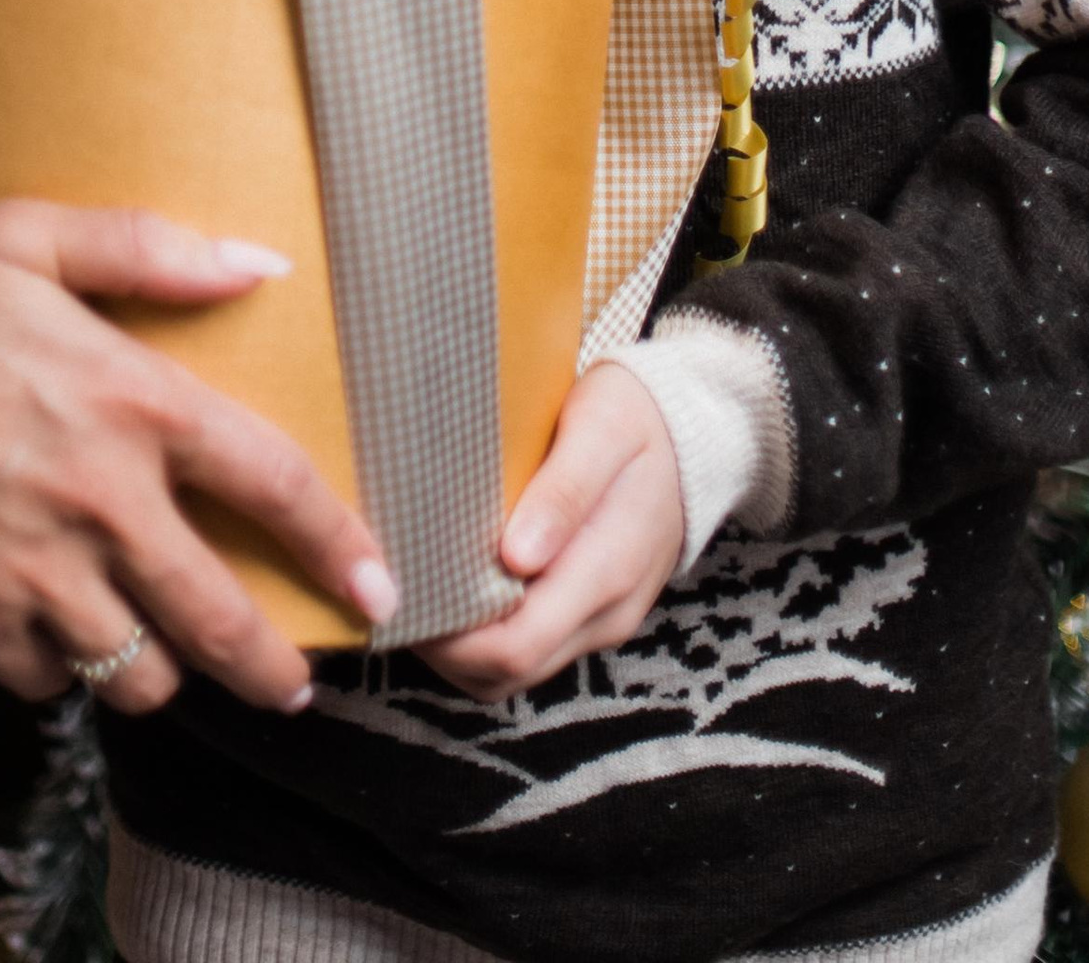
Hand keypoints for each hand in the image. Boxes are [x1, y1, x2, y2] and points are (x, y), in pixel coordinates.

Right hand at [0, 199, 397, 721]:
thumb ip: (150, 247)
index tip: (380, 588)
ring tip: (163, 654)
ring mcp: (40, 578)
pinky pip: (48, 684)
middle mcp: (103, 506)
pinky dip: (60, 672)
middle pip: (221, 620)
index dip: (338, 544)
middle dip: (271, 667)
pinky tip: (55, 637)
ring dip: (160, 670)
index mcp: (133, 405)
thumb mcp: (27, 235)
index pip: (272, 485)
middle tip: (292, 687)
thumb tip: (258, 263)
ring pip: (141, 674)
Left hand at [419, 361, 684, 697]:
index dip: (452, 638)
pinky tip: (458, 590)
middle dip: (444, 648)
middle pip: (509, 671)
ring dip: (463, 649)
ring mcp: (603, 621)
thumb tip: (515, 558)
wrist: (695, 431)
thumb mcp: (601, 430)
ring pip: (518, 671)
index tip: (401, 596)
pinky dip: (489, 637)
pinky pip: (534, 648)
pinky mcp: (596, 614)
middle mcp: (606, 613)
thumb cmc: (637, 418)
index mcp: (606, 571)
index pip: (516, 644)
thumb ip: (563, 492)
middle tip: (392, 594)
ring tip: (418, 593)